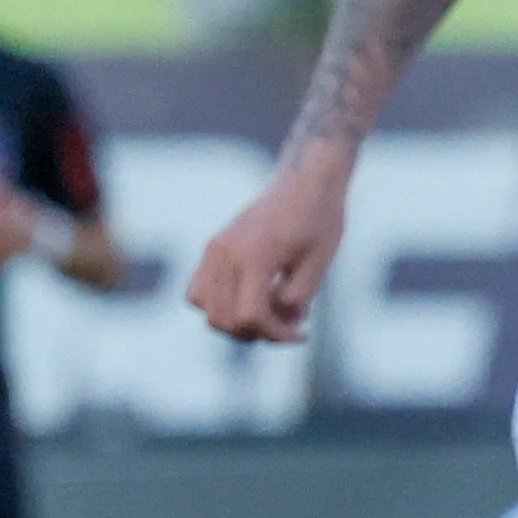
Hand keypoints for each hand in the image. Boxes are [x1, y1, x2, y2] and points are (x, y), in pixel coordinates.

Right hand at [187, 146, 350, 343]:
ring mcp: (215, 249)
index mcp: (256, 256)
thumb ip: (295, 301)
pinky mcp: (213, 248)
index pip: (249, 316)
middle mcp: (227, 253)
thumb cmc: (319, 221)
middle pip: (224, 318)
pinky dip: (219, 305)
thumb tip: (276, 324)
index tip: (301, 333)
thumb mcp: (318, 265)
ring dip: (235, 322)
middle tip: (288, 324)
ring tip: (268, 312)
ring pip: (206, 309)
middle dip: (257, 332)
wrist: (306, 183)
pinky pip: (198, 291)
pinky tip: (250, 298)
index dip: (275, 334)